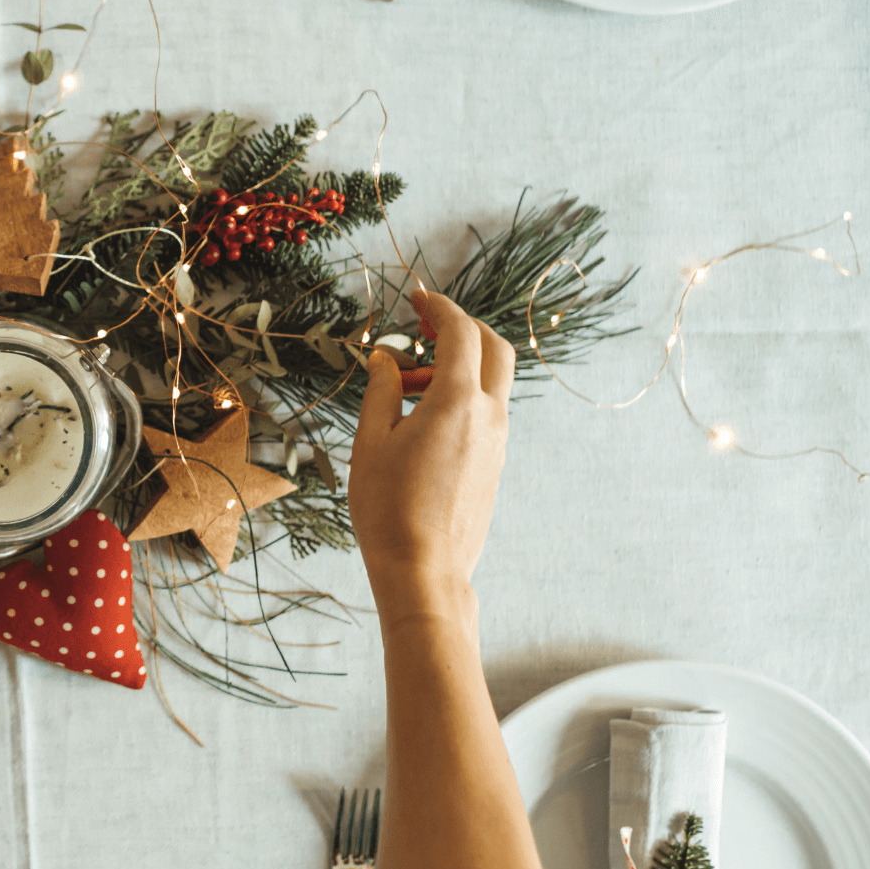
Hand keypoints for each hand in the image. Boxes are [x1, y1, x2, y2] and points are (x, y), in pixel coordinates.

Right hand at [349, 289, 513, 623]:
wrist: (423, 570)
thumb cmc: (388, 509)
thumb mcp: (371, 442)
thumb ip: (382, 390)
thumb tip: (385, 360)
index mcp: (457, 401)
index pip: (460, 332)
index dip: (439, 306)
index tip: (417, 298)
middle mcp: (489, 416)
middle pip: (494, 347)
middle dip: (463, 327)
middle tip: (425, 326)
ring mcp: (498, 441)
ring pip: (490, 381)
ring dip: (455, 367)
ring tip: (405, 386)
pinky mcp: (495, 464)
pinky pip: (486, 412)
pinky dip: (460, 397)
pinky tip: (421, 419)